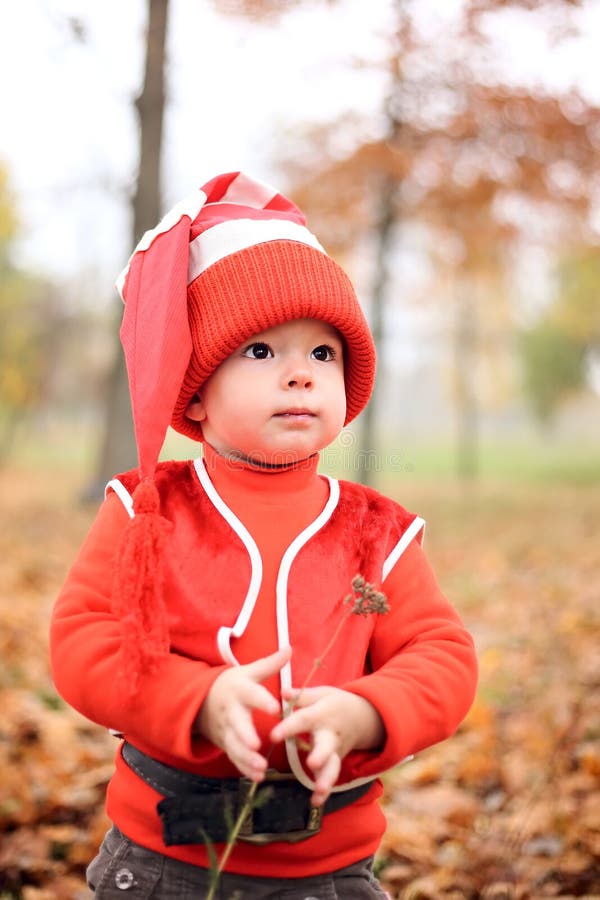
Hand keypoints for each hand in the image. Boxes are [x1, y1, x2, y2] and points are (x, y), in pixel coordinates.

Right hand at [195, 646, 290, 781]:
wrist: (202, 700)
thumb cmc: (232, 684)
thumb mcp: (248, 671)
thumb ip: (270, 664)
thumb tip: (290, 648)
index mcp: (240, 690)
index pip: (252, 694)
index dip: (263, 701)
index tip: (276, 708)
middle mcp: (232, 711)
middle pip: (237, 724)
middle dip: (245, 735)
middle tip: (256, 745)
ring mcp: (227, 729)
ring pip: (234, 746)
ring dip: (246, 758)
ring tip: (261, 768)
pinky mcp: (226, 743)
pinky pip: (234, 757)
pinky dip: (244, 768)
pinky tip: (258, 777)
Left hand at [270, 686, 383, 805]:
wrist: (364, 717)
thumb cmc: (335, 703)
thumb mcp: (322, 693)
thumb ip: (302, 696)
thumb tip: (282, 692)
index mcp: (323, 714)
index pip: (304, 720)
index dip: (289, 727)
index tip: (273, 736)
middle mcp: (330, 734)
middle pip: (326, 746)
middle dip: (320, 756)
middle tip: (312, 764)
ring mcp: (335, 750)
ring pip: (332, 766)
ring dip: (326, 779)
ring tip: (319, 790)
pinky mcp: (335, 762)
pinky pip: (331, 777)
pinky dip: (325, 792)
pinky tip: (315, 802)